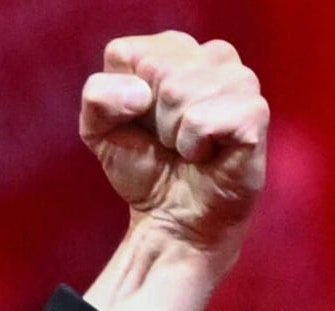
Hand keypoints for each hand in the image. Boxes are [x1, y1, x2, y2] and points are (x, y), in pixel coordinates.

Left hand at [81, 32, 268, 271]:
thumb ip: (98, 96)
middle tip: (165, 138)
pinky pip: (202, 119)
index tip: (137, 120)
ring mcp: (240, 81)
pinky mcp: (254, 112)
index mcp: (173, 51)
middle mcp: (212, 56)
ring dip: (171, 133)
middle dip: (147, 116)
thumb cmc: (142, 166)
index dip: (120, 97)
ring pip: (178, 91)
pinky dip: (192, 146)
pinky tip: (206, 154)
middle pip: (154, 68)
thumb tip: (141, 95)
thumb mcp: (97, 129)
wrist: (173, 217)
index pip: (125, 52)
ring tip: (186, 146)